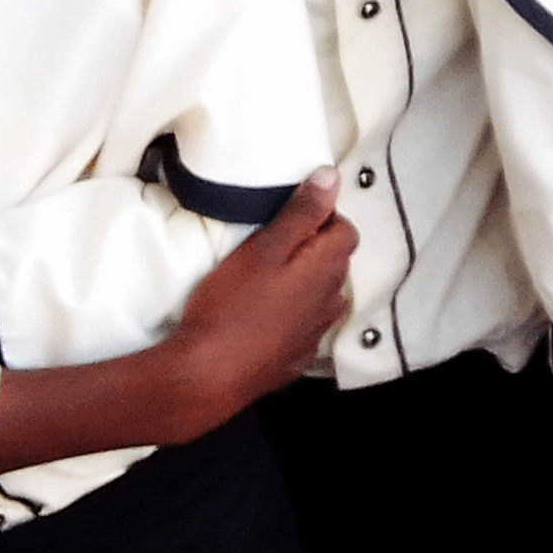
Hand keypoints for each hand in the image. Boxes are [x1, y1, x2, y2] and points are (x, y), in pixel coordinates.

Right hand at [149, 175, 356, 441]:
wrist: (208, 376)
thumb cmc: (232, 305)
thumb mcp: (264, 248)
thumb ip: (301, 212)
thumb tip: (332, 177)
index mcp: (329, 269)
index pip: (345, 228)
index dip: (318, 217)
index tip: (283, 221)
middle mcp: (333, 301)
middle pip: (334, 261)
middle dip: (310, 248)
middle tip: (267, 247)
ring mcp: (317, 333)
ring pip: (320, 294)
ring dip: (301, 283)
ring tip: (263, 281)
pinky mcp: (297, 357)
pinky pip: (303, 325)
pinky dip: (291, 315)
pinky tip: (262, 316)